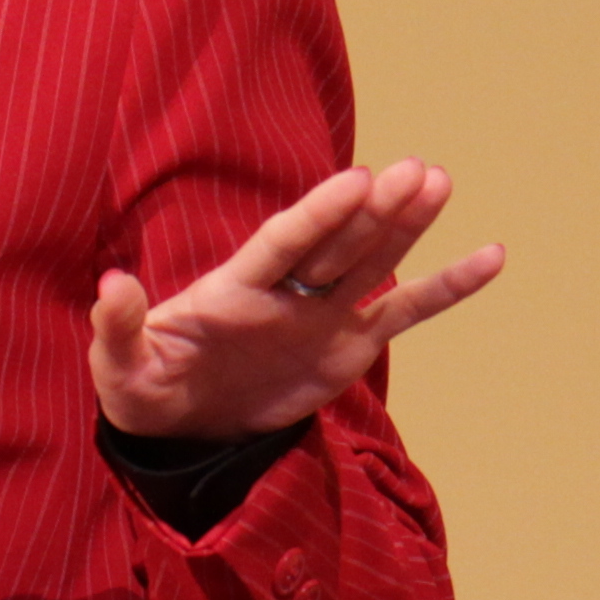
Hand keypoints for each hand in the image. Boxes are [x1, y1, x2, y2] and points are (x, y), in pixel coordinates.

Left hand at [88, 159, 505, 441]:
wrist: (180, 430)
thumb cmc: (144, 387)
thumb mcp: (120, 366)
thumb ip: (120, 326)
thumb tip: (109, 285)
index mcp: (232, 288)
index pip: (282, 243)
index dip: (318, 214)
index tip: (356, 180)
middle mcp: (284, 292)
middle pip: (335, 242)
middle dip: (373, 209)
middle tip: (416, 169)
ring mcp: (320, 314)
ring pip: (371, 261)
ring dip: (406, 225)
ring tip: (439, 182)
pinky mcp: (348, 345)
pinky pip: (404, 311)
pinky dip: (446, 288)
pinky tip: (490, 256)